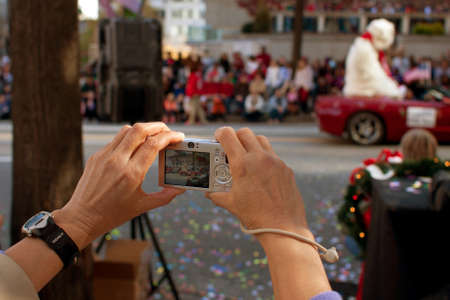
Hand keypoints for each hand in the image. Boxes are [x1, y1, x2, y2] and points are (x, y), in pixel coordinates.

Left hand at [53, 122, 184, 248]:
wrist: (82, 218)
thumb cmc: (112, 214)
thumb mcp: (142, 206)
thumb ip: (164, 196)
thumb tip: (180, 189)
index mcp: (131, 174)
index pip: (153, 144)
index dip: (169, 136)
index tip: (178, 136)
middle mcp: (117, 162)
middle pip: (140, 130)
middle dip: (157, 126)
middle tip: (167, 130)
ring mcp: (105, 157)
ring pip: (126, 130)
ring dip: (143, 129)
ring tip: (153, 135)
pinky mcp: (96, 157)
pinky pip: (116, 140)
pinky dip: (129, 138)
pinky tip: (135, 146)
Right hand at [206, 127, 310, 237]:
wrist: (283, 227)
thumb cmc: (255, 216)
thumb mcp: (231, 204)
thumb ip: (217, 194)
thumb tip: (209, 192)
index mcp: (242, 164)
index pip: (228, 135)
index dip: (220, 133)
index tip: (217, 137)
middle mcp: (260, 158)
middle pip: (245, 132)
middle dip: (235, 136)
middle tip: (230, 147)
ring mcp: (275, 161)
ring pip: (261, 140)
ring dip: (251, 143)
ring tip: (246, 156)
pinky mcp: (286, 168)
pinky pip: (273, 155)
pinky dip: (264, 157)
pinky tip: (260, 171)